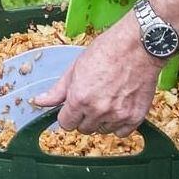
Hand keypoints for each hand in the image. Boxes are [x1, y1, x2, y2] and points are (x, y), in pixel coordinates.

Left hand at [31, 16, 163, 135]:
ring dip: (102, 120)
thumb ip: (58, 90)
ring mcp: (118, 116)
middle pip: (84, 129)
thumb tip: (39, 102)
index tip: (73, 107)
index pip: (66, 124)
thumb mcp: (75, 67)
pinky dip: (119, 124)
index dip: (68, 115)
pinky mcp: (136, 118)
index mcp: (79, 98)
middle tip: (92, 99)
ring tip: (108, 98)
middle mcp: (98, 111)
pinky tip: (120, 106)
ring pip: (102, 131)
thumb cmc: (106, 51)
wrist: (138, 46)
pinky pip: (122, 133)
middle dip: (84, 117)